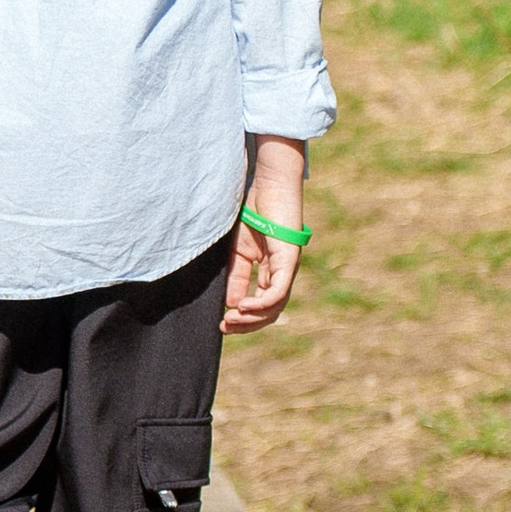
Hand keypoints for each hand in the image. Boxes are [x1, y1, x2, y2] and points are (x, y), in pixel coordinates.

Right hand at [222, 138, 307, 337]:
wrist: (269, 184)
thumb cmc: (254, 211)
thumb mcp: (238, 251)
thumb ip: (236, 277)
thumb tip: (231, 304)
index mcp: (271, 271)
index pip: (262, 305)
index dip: (244, 319)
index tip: (222, 324)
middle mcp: (282, 273)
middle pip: (270, 312)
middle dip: (247, 325)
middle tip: (225, 327)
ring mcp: (287, 268)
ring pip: (275, 307)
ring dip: (252, 318)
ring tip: (231, 319)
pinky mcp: (288, 260)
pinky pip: (277, 292)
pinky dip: (260, 304)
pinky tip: (242, 307)